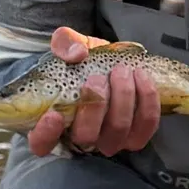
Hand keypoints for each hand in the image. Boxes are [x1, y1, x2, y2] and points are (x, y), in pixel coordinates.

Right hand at [27, 26, 160, 159]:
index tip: (54, 115)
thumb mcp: (70, 47)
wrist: (112, 65)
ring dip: (122, 98)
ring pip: (118, 130)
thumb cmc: (84, 62)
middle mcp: (82, 138)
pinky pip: (146, 126)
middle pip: (86, 136)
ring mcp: (110, 140)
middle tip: (98, 77)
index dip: (45, 135)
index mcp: (55, 123)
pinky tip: (141, 77)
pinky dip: (146, 100)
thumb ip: (65, 44)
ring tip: (122, 71)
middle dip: (94, 105)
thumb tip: (76, 54)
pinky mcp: (136, 135)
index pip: (41, 144)